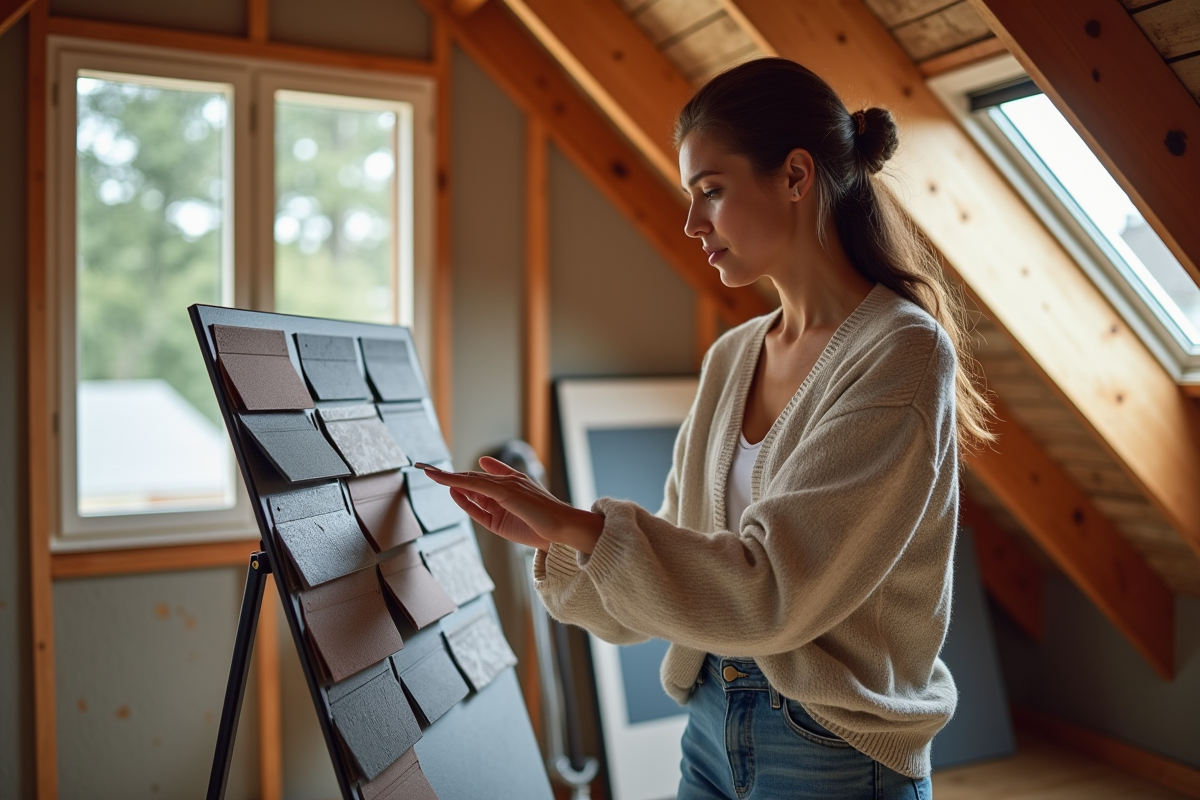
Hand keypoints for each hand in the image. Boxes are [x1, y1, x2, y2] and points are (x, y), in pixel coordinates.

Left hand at [416, 457, 603, 552]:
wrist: (563, 530)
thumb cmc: (542, 529)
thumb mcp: (509, 522)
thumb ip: (491, 510)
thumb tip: (480, 510)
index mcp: (510, 493)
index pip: (481, 485)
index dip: (462, 482)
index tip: (446, 480)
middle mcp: (506, 486)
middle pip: (472, 480)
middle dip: (449, 476)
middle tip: (427, 470)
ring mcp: (505, 487)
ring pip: (470, 481)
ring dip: (448, 476)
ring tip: (428, 472)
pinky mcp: (504, 491)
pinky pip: (476, 485)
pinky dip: (458, 481)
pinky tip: (443, 480)